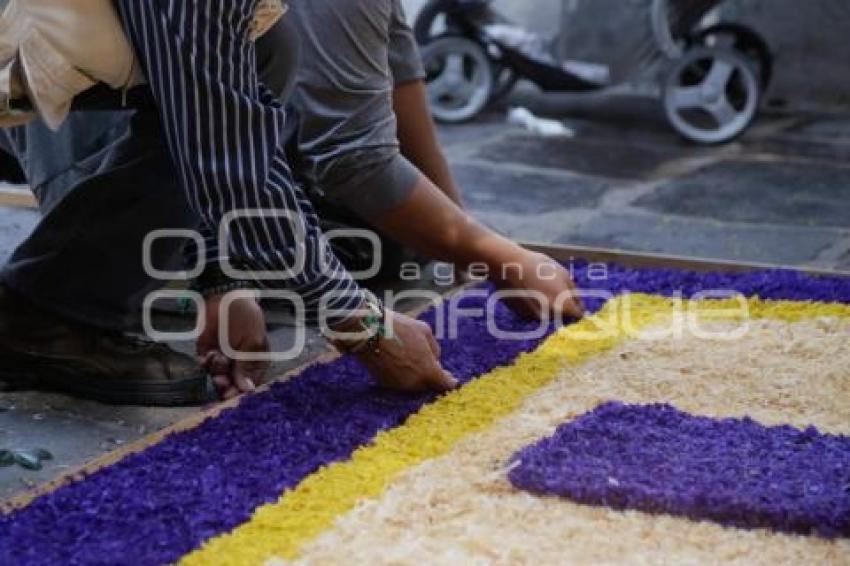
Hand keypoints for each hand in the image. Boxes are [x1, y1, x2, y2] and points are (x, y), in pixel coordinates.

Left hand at [197, 293, 269, 399]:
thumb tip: (248, 389)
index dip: (241, 392)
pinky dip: (205, 362)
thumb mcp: (252, 341)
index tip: (231, 396)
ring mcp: (223, 359)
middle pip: (232, 385)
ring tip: (217, 357)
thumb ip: (247, 366)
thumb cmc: (245, 317)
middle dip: (226, 383)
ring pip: (218, 377)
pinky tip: (210, 352)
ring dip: (216, 370)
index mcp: (257, 362)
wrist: (223, 297)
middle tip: (221, 379)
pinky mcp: (207, 353)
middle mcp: (240, 364)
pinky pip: (204, 367)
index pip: (250, 384)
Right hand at [333, 310, 457, 393]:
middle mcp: (414, 384)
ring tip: (409, 357)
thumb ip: (434, 348)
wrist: (367, 332)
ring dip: (415, 375)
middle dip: (431, 376)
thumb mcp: (424, 331)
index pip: (446, 386)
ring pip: (413, 384)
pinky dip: (401, 375)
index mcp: (428, 372)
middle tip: (428, 362)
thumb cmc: (398, 328)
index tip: (451, 378)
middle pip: (429, 385)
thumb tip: (435, 359)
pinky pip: (399, 382)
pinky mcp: (384, 384)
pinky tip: (397, 360)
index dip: (450, 381)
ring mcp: (398, 386)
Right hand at [495, 251, 584, 320]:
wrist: (508, 267)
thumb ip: (574, 293)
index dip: (578, 308)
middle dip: (562, 307)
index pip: (578, 315)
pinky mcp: (521, 316)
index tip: (575, 301)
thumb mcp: (563, 274)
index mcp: (563, 307)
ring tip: (539, 289)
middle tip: (555, 291)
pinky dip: (534, 307)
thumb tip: (579, 305)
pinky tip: (529, 292)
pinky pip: (533, 313)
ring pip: (547, 316)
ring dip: (547, 307)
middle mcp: (550, 318)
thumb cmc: (538, 267)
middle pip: (562, 317)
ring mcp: (534, 318)